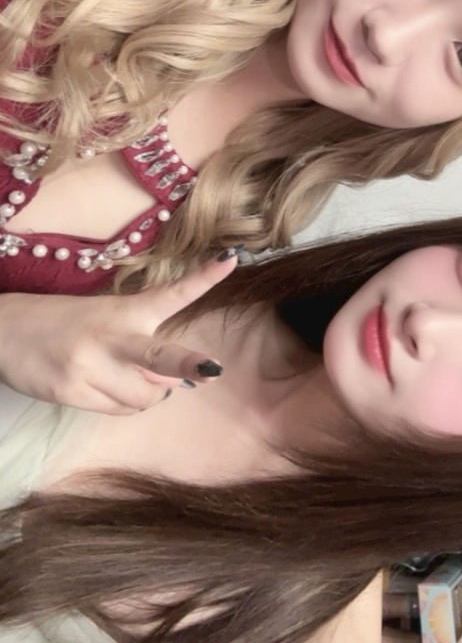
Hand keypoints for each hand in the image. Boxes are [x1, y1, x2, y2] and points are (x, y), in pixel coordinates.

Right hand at [0, 255, 237, 413]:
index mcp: (124, 310)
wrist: (6, 331)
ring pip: (145, 398)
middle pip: (158, 356)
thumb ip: (144, 345)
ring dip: (150, 394)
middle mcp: (110, 337)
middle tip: (213, 370)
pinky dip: (123, 404)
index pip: (171, 293)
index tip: (231, 259)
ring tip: (127, 377)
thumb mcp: (107, 318)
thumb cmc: (65, 323)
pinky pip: (119, 411)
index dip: (203, 278)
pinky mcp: (72, 392)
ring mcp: (90, 367)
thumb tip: (178, 385)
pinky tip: (104, 386)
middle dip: (187, 365)